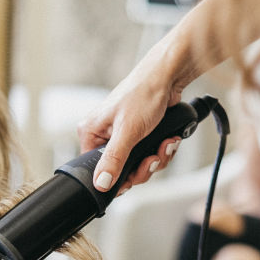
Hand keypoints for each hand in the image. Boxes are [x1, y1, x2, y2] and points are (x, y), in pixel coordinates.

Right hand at [77, 55, 183, 193]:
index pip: (96, 170)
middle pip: (119, 171)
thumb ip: (114, 160)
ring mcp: (122, 136)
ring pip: (137, 165)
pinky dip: (161, 150)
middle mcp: (104, 135)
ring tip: (165, 144)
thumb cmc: (143, 93)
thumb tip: (100, 183)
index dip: (115, 178)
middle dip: (142, 167)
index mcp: (91, 133)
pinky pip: (148, 155)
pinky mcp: (139, 135)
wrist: (168, 76)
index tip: (132, 178)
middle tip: (153, 159)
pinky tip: (168, 140)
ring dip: (156, 158)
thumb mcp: (127, 131)